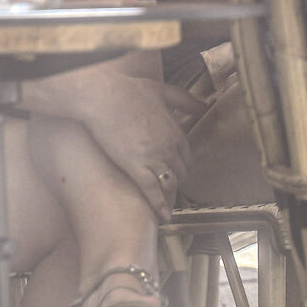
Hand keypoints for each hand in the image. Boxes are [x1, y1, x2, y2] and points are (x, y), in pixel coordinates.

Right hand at [54, 69, 200, 216]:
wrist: (102, 96)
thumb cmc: (128, 90)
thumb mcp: (162, 90)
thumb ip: (184, 100)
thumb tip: (203, 105)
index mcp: (175, 130)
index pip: (186, 156)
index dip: (182, 167)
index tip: (178, 174)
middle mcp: (169, 147)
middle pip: (180, 172)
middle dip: (176, 183)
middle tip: (170, 193)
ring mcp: (154, 158)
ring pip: (169, 185)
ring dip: (170, 197)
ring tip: (168, 207)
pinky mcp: (136, 167)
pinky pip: (152, 191)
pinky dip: (160, 206)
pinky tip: (163, 216)